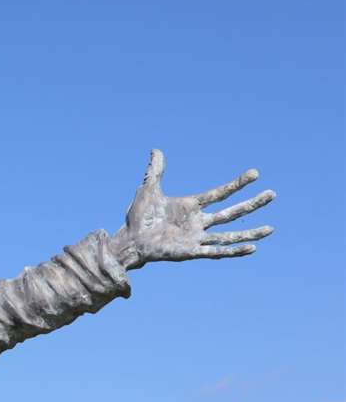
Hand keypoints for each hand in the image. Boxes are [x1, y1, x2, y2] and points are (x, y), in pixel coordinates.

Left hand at [112, 151, 274, 268]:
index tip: (255, 173)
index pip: (220, 193)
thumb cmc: (139, 218)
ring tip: (270, 229)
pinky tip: (252, 248)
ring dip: (250, 233)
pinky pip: (216, 251)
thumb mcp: (148, 190)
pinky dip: (234, 251)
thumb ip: (156, 171)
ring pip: (230, 234)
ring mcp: (196, 237)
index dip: (237, 184)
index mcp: (192, 206)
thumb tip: (156, 150)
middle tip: (272, 194)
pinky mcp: (191, 251)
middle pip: (231, 212)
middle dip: (252, 204)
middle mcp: (198, 222)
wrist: (129, 240)